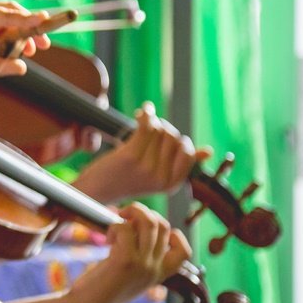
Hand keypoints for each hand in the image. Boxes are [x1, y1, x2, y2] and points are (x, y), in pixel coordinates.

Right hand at [0, 3, 53, 84]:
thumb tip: (23, 67)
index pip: (5, 26)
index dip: (24, 34)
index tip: (36, 48)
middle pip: (11, 15)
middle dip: (30, 27)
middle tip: (44, 43)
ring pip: (10, 11)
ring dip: (29, 21)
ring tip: (41, 34)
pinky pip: (3, 13)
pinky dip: (20, 17)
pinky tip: (34, 22)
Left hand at [70, 203, 192, 302]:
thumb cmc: (102, 287)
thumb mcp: (130, 272)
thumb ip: (140, 254)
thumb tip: (136, 220)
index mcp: (160, 274)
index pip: (184, 251)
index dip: (172, 234)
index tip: (148, 233)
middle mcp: (155, 270)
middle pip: (164, 226)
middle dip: (144, 214)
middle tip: (124, 220)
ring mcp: (143, 265)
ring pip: (149, 222)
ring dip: (131, 214)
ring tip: (116, 225)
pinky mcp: (124, 261)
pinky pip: (125, 228)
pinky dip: (114, 226)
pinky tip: (106, 240)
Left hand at [73, 103, 212, 202]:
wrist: (94, 190)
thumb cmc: (124, 179)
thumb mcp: (155, 175)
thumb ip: (180, 164)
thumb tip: (208, 151)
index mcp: (171, 184)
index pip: (188, 151)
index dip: (176, 139)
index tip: (163, 134)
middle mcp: (162, 178)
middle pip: (173, 138)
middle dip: (162, 127)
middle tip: (148, 126)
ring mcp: (147, 168)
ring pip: (160, 130)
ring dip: (151, 120)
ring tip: (141, 120)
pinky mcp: (131, 157)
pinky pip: (147, 125)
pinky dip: (146, 114)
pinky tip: (141, 112)